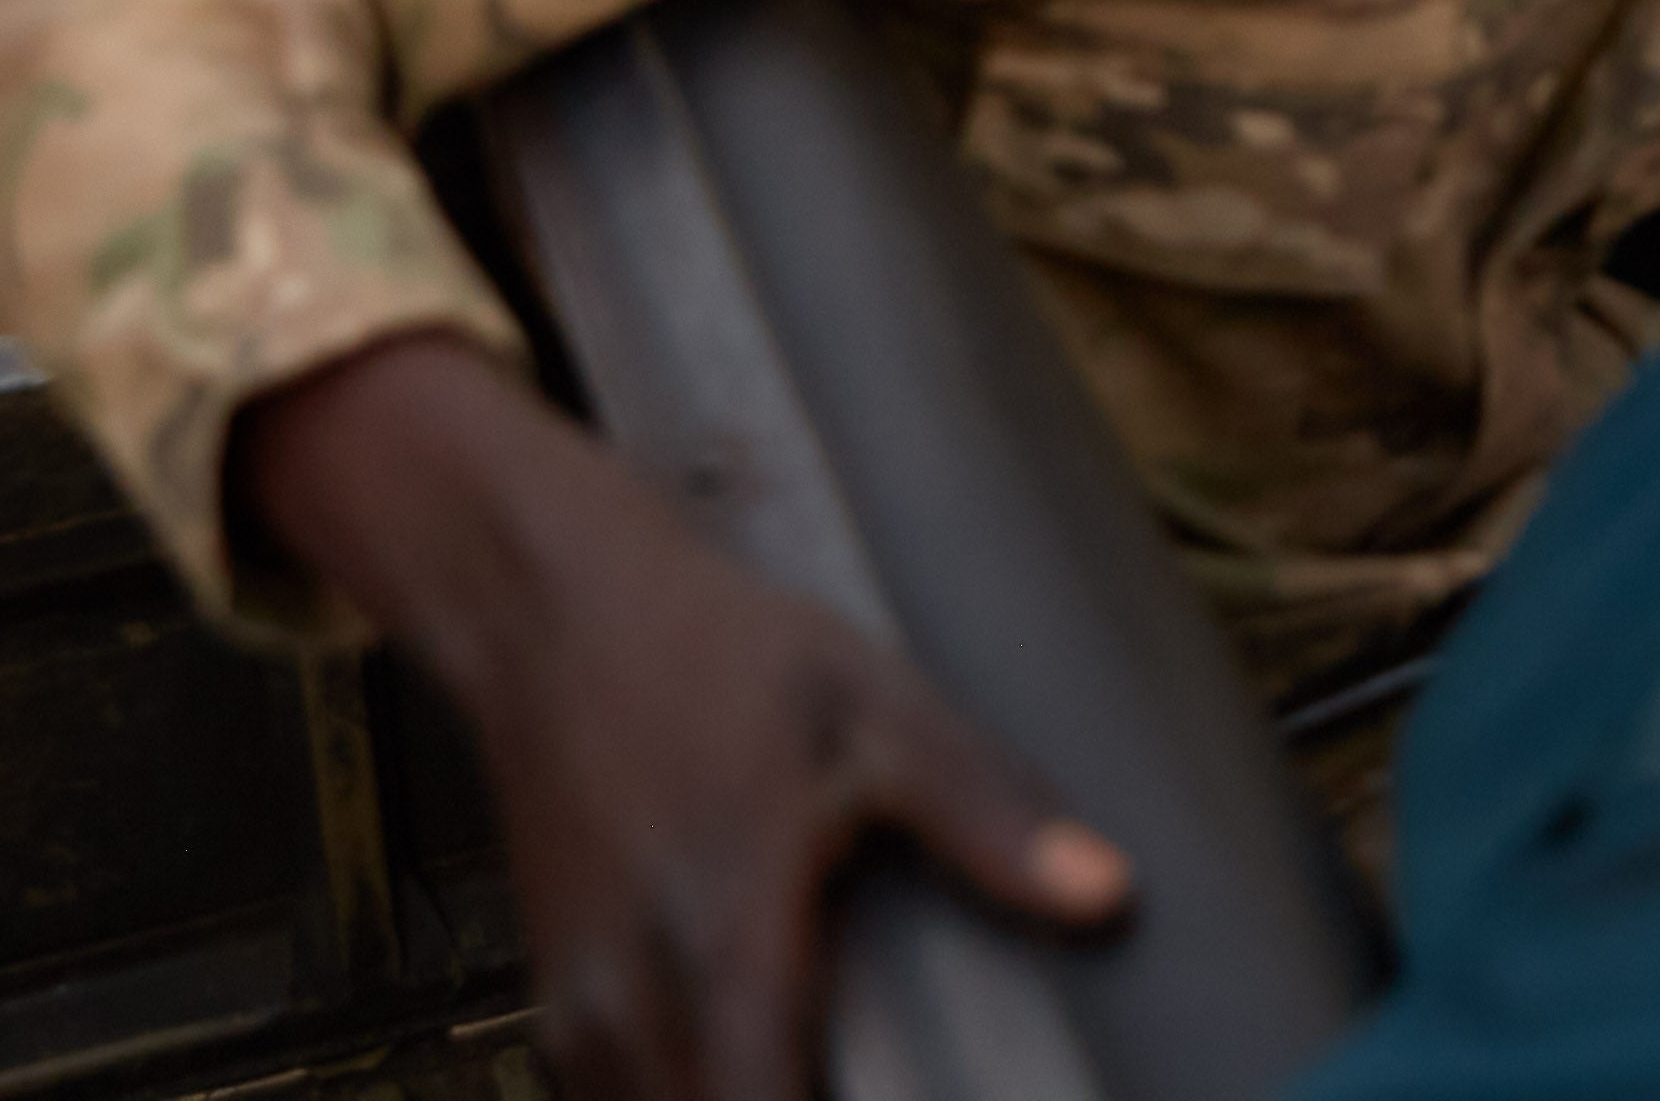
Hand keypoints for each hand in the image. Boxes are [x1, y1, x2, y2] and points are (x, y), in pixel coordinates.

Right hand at [239, 337, 1130, 1100]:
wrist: (554, 607)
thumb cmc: (709, 650)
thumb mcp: (872, 707)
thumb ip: (986, 815)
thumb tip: (1104, 892)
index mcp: (725, 943)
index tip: (910, 1098)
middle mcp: (635, 1001)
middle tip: (868, 1081)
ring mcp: (580, 1010)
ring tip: (812, 1069)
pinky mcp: (559, 1002)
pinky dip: (681, 1095)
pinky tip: (743, 1064)